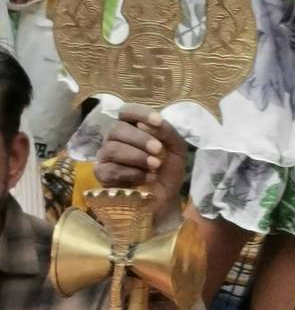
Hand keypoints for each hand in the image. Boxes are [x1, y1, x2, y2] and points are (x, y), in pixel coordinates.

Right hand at [96, 104, 186, 222]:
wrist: (167, 198)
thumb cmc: (169, 171)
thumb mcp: (176, 149)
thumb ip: (168, 132)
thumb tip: (149, 125)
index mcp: (132, 128)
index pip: (126, 112)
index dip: (140, 113)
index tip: (158, 121)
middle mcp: (115, 139)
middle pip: (116, 129)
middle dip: (140, 139)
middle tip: (158, 150)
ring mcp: (106, 157)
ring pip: (112, 148)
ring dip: (136, 156)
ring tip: (155, 166)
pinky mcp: (103, 176)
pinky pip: (109, 169)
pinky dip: (131, 173)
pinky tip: (146, 177)